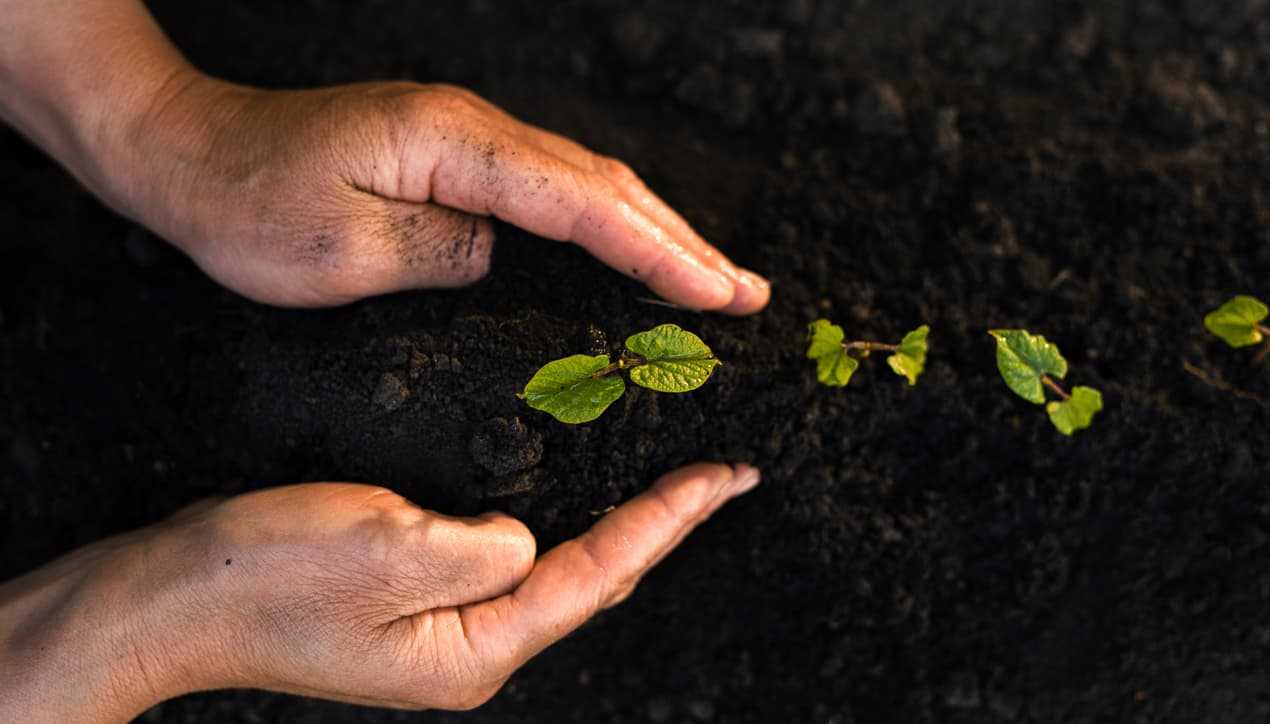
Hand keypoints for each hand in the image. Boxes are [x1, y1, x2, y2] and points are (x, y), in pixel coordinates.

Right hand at [0, 463, 759, 720]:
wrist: (171, 595)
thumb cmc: (268, 578)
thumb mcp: (387, 547)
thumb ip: (484, 543)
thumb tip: (530, 535)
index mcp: (477, 647)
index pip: (600, 572)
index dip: (670, 519)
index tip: (729, 474)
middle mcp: (473, 647)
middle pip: (592, 577)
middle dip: (660, 523)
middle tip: (720, 469)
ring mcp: (444, 627)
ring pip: (556, 568)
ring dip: (613, 520)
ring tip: (670, 475)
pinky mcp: (415, 599)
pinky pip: (506, 556)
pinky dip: (554, 516)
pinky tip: (568, 482)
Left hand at [105, 75, 769, 310]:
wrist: (188, 152)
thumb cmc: (247, 205)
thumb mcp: (335, 251)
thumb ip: (440, 254)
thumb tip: (503, 256)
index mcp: (454, 146)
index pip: (581, 204)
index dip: (657, 252)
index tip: (718, 295)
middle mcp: (474, 130)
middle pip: (604, 184)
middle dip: (683, 241)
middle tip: (750, 294)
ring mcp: (467, 139)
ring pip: (586, 184)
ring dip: (656, 230)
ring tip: (715, 278)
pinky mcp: (454, 159)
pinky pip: (552, 191)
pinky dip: (607, 224)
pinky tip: (629, 250)